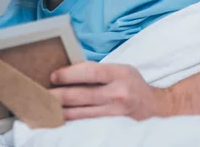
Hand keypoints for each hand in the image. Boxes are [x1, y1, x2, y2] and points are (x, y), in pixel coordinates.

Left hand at [49, 62, 175, 120]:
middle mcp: (118, 94)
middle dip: (57, 95)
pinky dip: (72, 122)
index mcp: (119, 74)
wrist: (159, 108)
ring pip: (80, 114)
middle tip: (40, 94)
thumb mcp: (121, 70)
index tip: (53, 77)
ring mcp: (116, 114)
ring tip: (44, 107)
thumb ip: (98, 71)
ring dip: (60, 111)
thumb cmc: (134, 85)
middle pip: (80, 95)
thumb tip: (67, 71)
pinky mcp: (114, 128)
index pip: (89, 71)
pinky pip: (87, 125)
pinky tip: (60, 120)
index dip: (68, 74)